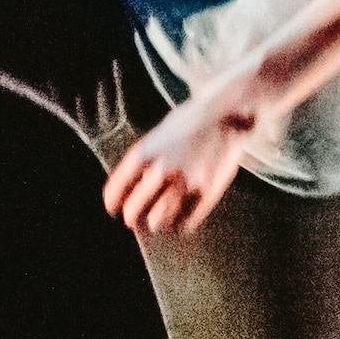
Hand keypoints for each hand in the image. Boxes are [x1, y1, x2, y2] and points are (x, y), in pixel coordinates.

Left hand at [103, 91, 261, 233]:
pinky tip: (182, 216)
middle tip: (138, 220)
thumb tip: (132, 193)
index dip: (113, 204)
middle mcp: (160, 170)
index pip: (115, 193)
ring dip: (157, 222)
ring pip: (157, 221)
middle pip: (133, 212)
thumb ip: (143, 163)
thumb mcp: (157, 137)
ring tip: (161, 218)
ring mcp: (185, 183)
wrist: (226, 114)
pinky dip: (180, 224)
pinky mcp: (207, 193)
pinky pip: (184, 223)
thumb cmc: (191, 123)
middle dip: (134, 218)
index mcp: (143, 154)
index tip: (116, 209)